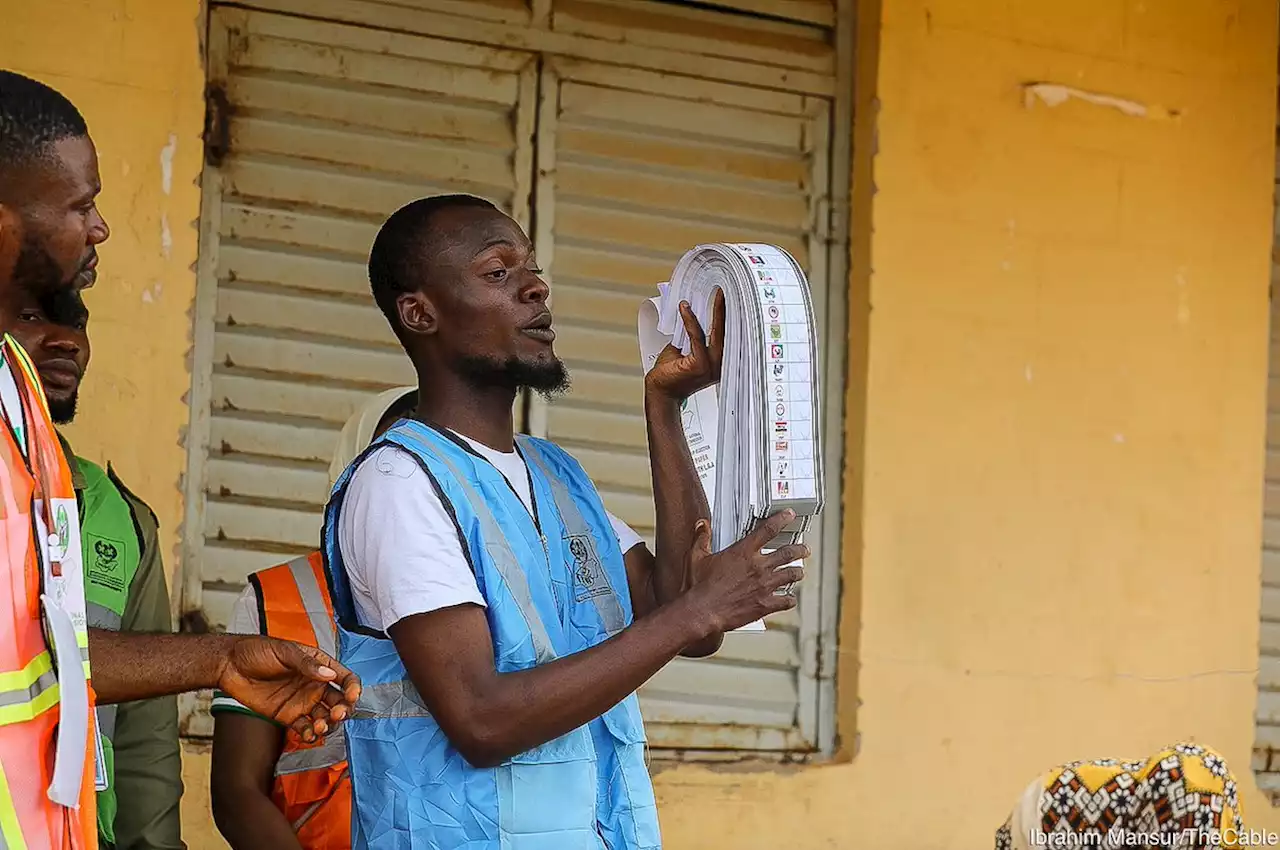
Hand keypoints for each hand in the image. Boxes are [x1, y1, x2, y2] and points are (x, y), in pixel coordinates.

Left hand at [217, 636, 360, 742]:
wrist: (229, 665)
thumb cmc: (257, 651)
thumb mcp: (285, 652)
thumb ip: (307, 664)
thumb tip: (329, 675)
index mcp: (318, 665)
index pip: (344, 677)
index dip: (352, 687)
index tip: (352, 696)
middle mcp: (313, 685)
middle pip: (339, 701)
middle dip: (343, 710)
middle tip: (337, 714)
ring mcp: (302, 702)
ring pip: (324, 717)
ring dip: (328, 724)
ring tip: (320, 726)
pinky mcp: (288, 716)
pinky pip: (305, 729)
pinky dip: (311, 734)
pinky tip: (309, 734)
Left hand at [645, 288, 724, 402]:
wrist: (661, 392)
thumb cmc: (671, 374)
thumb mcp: (685, 349)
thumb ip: (693, 335)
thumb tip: (695, 313)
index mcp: (719, 362)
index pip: (727, 336)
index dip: (729, 317)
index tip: (730, 299)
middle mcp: (720, 365)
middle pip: (727, 333)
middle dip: (728, 310)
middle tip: (727, 291)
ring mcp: (712, 366)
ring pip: (716, 333)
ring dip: (716, 311)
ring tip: (716, 295)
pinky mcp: (700, 365)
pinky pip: (696, 338)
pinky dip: (690, 321)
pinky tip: (685, 309)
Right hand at [680, 510, 808, 635]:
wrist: (703, 611)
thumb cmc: (700, 586)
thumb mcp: (697, 557)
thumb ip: (702, 539)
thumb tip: (702, 525)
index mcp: (743, 552)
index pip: (768, 530)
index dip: (781, 519)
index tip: (789, 515)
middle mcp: (758, 567)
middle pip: (788, 553)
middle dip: (800, 549)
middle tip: (805, 549)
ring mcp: (765, 586)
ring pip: (791, 575)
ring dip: (798, 572)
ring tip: (800, 572)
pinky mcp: (765, 604)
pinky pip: (786, 601)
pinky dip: (790, 599)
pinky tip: (790, 599)